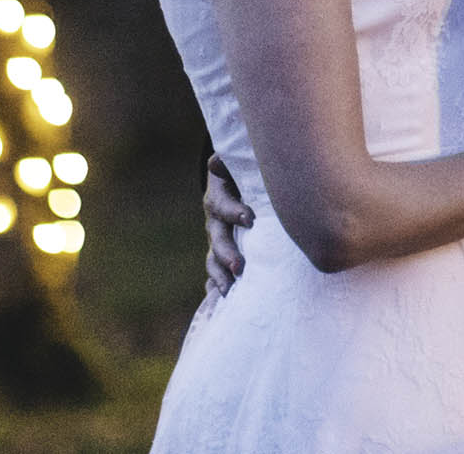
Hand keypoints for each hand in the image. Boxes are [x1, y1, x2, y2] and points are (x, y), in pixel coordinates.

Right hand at [201, 153, 252, 296]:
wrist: (240, 187)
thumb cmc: (247, 177)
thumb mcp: (240, 167)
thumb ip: (231, 164)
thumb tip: (215, 161)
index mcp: (219, 198)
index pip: (221, 205)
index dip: (232, 211)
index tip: (249, 218)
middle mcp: (215, 223)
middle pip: (217, 240)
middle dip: (226, 254)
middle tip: (238, 267)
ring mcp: (218, 242)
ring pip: (214, 261)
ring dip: (220, 276)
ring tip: (228, 291)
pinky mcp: (223, 258)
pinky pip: (216, 276)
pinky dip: (216, 289)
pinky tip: (220, 303)